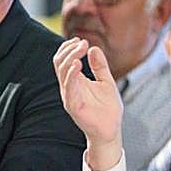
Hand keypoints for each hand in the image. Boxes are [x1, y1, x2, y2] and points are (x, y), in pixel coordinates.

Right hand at [53, 37, 123, 169]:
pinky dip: (71, 75)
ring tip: (81, 48)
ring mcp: (69, 96)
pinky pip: (68, 88)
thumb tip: (94, 48)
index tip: (81, 40)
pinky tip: (77, 64)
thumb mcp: (106, 82)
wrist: (111, 130)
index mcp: (75, 80)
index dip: (69, 48)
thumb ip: (100, 66)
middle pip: (59, 63)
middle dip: (69, 50)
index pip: (63, 59)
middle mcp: (69, 87)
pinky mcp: (73, 106)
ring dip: (70, 57)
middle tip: (82, 42)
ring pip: (62, 73)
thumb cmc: (108, 108)